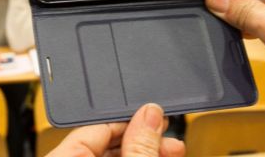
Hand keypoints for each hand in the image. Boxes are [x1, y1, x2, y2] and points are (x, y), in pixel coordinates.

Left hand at [47, 103, 183, 156]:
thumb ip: (139, 146)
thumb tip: (148, 114)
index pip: (93, 126)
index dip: (126, 117)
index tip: (149, 113)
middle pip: (104, 141)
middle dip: (141, 135)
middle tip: (166, 130)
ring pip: (111, 155)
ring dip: (144, 150)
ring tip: (172, 147)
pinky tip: (158, 155)